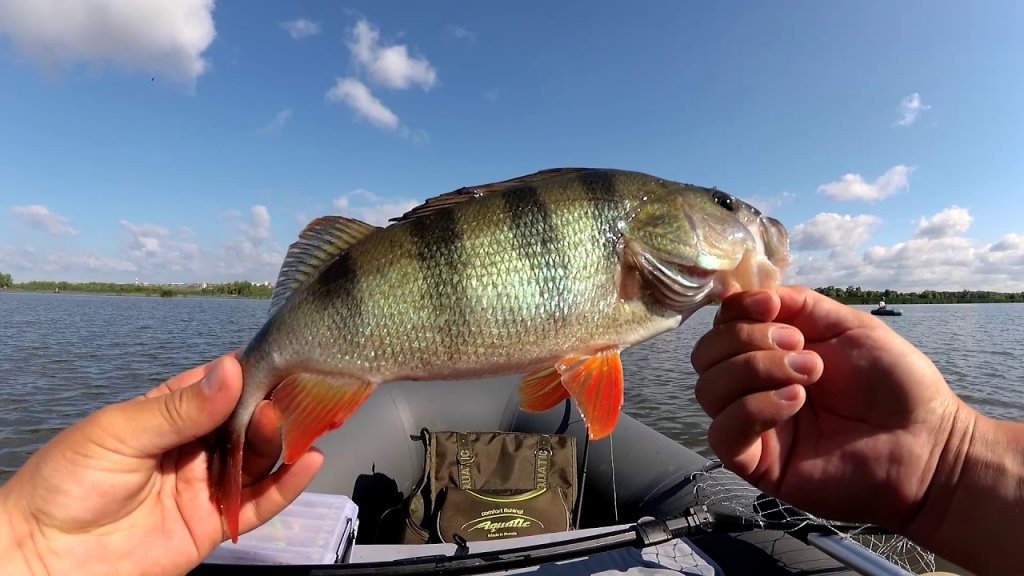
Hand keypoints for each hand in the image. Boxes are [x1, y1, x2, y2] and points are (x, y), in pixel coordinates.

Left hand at [0, 353, 322, 575]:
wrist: (43, 558)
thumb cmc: (64, 485)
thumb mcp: (118, 432)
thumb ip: (179, 408)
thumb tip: (230, 370)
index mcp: (167, 414)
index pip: (219, 386)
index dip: (249, 372)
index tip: (280, 358)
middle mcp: (192, 447)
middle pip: (246, 422)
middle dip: (269, 408)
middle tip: (283, 399)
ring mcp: (205, 486)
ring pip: (258, 460)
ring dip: (279, 442)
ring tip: (290, 427)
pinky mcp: (212, 524)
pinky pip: (259, 504)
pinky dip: (287, 486)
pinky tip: (308, 464)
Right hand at [690, 286, 973, 529]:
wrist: (927, 442)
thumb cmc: (896, 385)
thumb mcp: (848, 325)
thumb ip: (799, 304)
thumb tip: (749, 293)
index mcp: (770, 352)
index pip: (721, 325)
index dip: (736, 310)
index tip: (771, 306)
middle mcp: (753, 386)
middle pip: (705, 355)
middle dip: (746, 340)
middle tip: (799, 346)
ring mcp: (752, 426)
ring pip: (708, 389)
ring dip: (755, 370)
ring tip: (809, 374)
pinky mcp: (756, 464)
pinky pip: (723, 433)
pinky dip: (754, 409)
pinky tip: (795, 402)